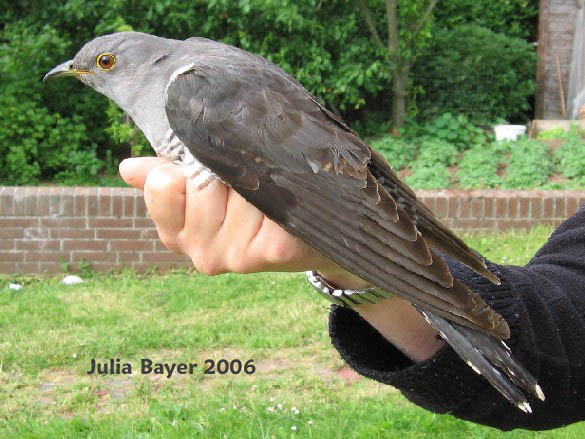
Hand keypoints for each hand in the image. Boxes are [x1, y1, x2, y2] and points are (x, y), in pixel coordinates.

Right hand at [118, 157, 367, 285]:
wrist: (312, 237)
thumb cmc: (255, 207)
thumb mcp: (209, 192)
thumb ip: (170, 177)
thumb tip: (127, 169)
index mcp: (179, 236)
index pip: (162, 184)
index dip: (187, 167)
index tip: (210, 170)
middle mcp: (203, 254)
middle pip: (201, 181)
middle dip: (227, 171)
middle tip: (250, 182)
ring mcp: (236, 257)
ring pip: (237, 184)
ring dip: (257, 177)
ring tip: (272, 193)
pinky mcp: (272, 250)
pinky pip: (265, 196)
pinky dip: (278, 188)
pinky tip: (287, 203)